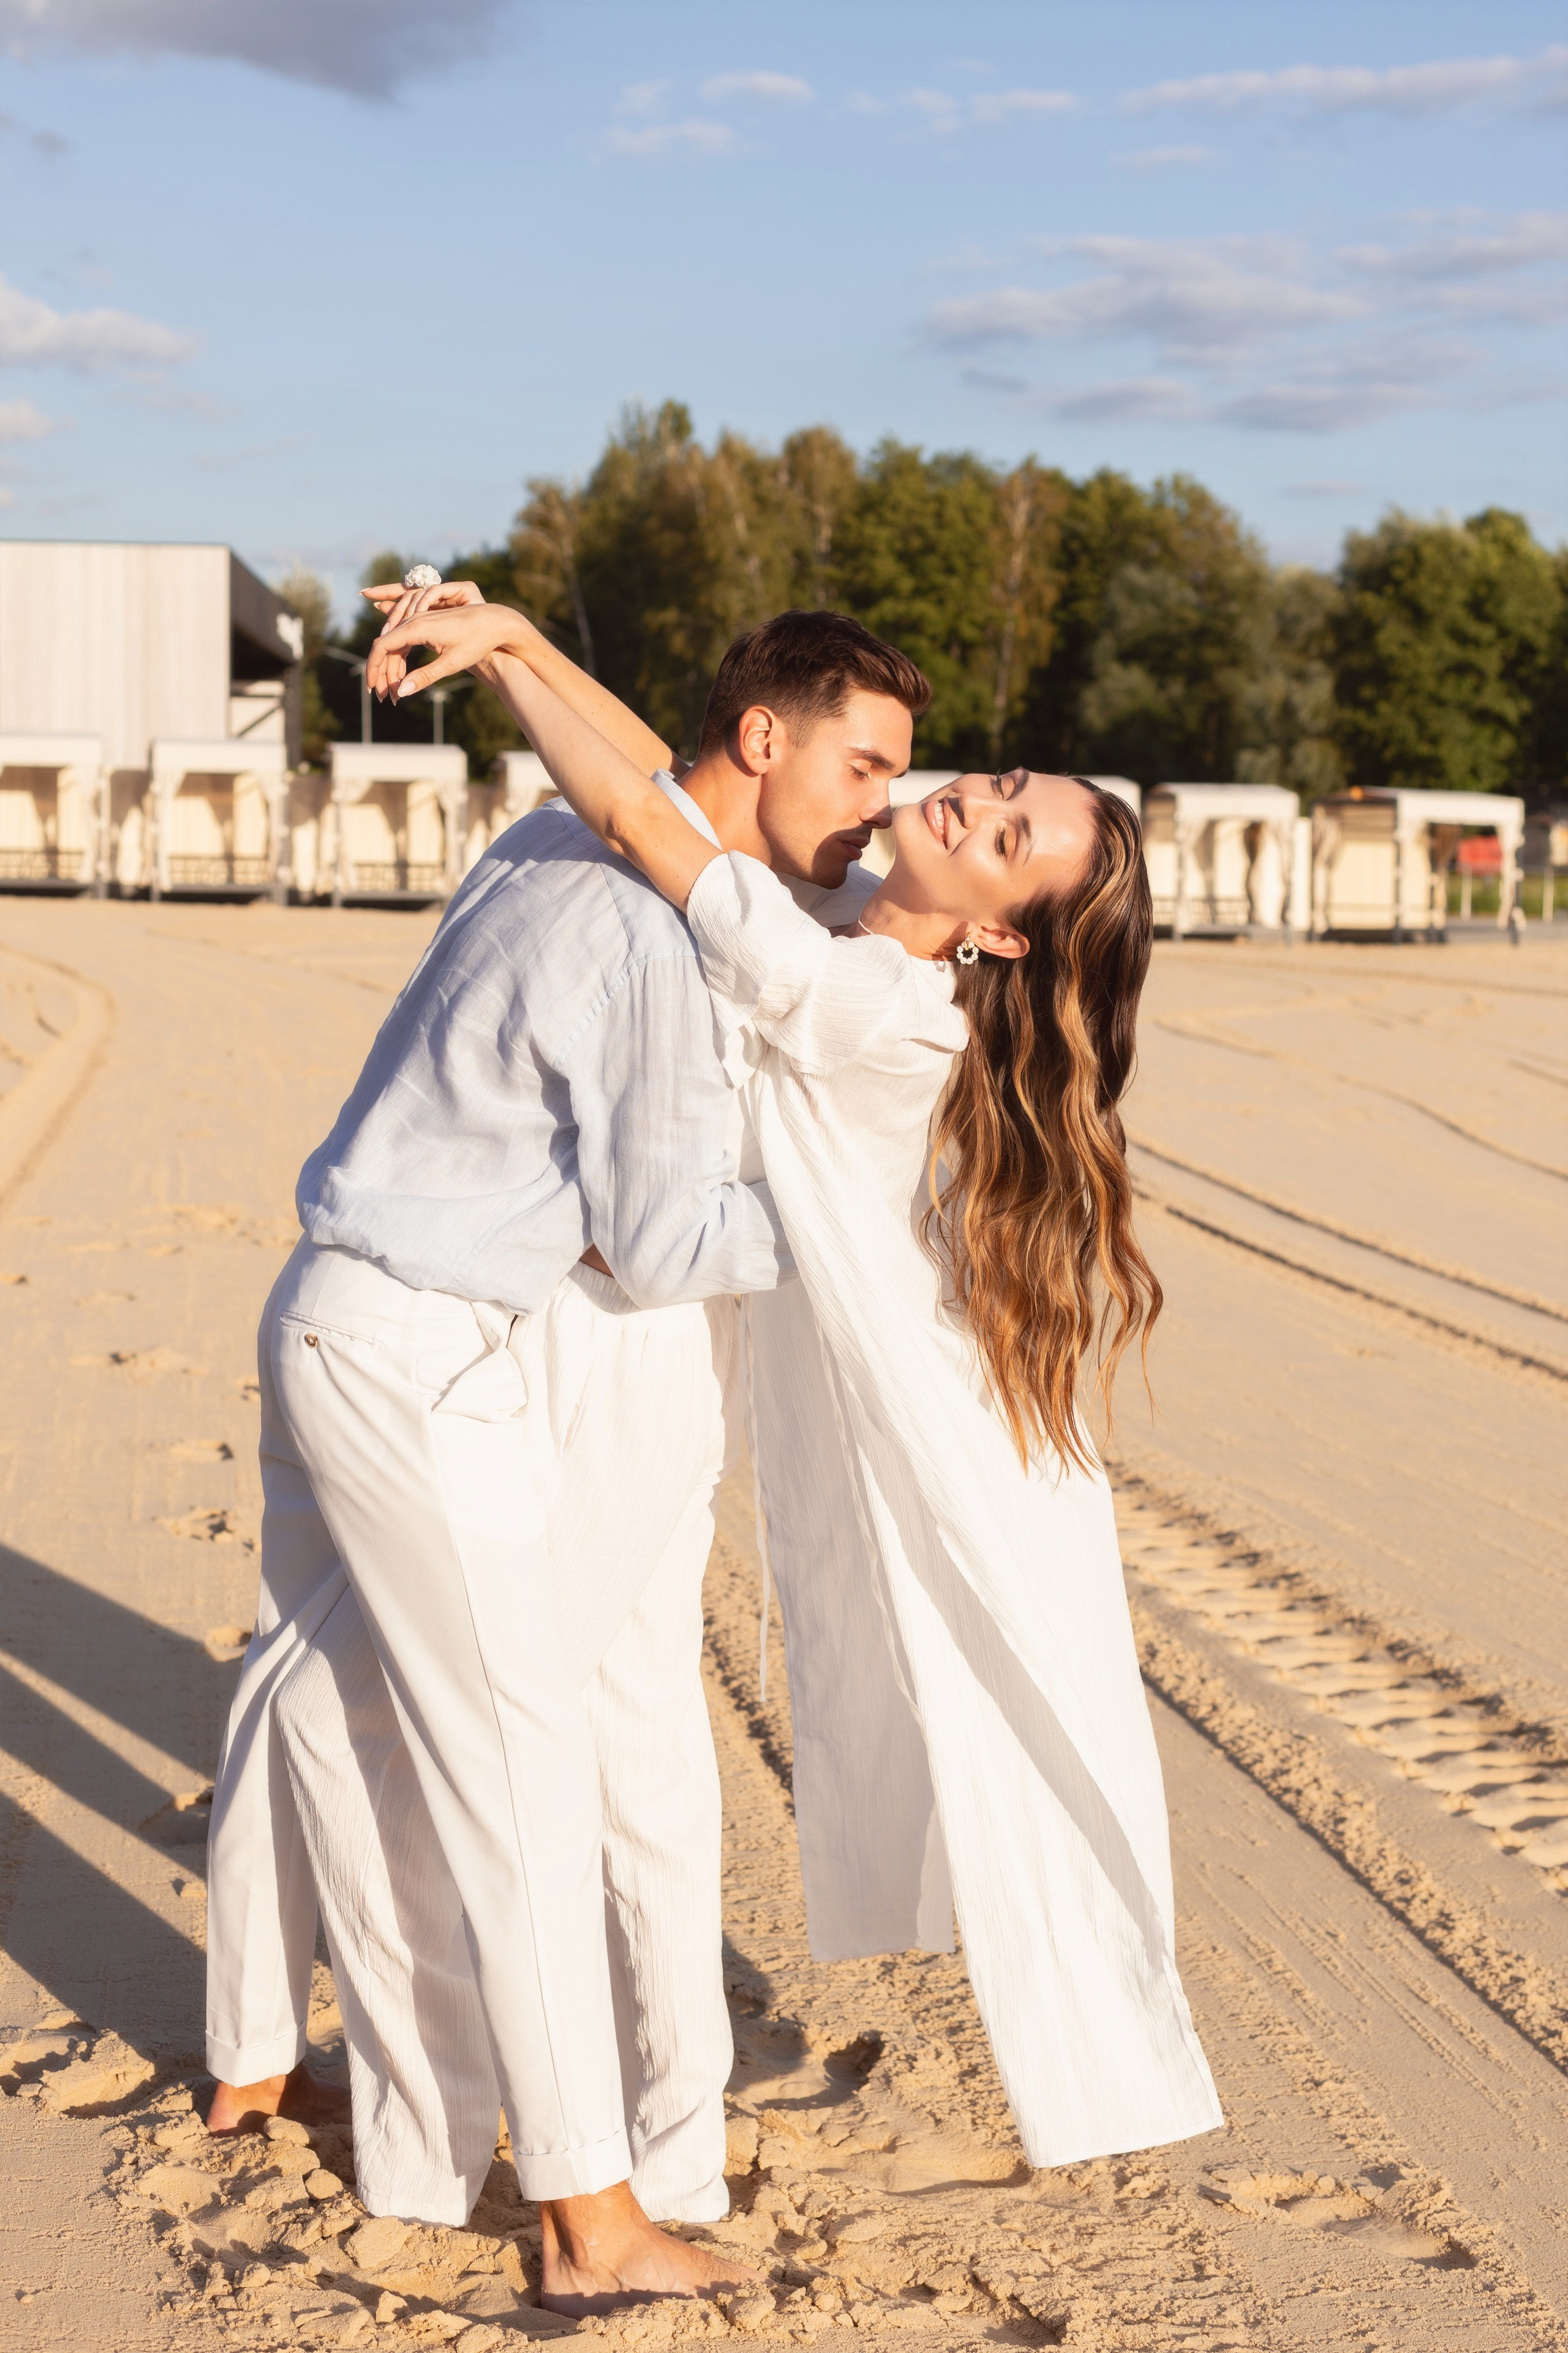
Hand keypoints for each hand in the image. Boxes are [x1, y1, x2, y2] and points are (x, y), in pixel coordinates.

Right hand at [367, 601, 534, 704]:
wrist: (495, 623)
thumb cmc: (477, 642)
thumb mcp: (451, 664)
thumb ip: (424, 677)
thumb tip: (401, 692)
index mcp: (417, 627)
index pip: (382, 646)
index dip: (373, 668)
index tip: (372, 688)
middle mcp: (414, 620)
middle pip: (385, 646)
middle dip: (379, 672)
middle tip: (381, 697)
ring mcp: (419, 619)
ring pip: (393, 644)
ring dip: (389, 668)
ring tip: (390, 692)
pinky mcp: (426, 623)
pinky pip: (404, 640)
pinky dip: (399, 658)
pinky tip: (399, 676)